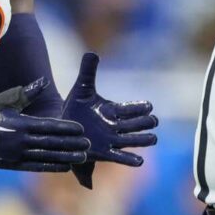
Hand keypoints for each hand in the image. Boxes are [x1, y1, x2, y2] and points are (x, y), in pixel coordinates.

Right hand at [0, 78, 89, 170]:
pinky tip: (64, 167)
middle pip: (51, 143)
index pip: (48, 126)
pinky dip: (51, 167)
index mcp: (20, 123)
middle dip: (71, 144)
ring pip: (46, 157)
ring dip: (66, 157)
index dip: (66, 128)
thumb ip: (26, 93)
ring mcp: (16, 155)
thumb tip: (43, 81)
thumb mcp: (4, 100)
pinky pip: (36, 167)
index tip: (81, 129)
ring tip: (82, 157)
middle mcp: (20, 141)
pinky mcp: (12, 165)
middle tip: (88, 145)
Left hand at [62, 53, 157, 187]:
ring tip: (153, 139)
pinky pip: (120, 157)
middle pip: (134, 125)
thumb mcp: (81, 87)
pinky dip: (129, 159)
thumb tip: (91, 53)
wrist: (62, 125)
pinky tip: (140, 161)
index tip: (148, 106)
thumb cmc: (75, 106)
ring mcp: (111, 140)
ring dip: (142, 140)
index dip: (139, 108)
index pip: (130, 109)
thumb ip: (88, 71)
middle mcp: (115, 126)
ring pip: (131, 141)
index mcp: (113, 110)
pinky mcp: (104, 153)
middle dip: (145, 123)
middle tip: (153, 121)